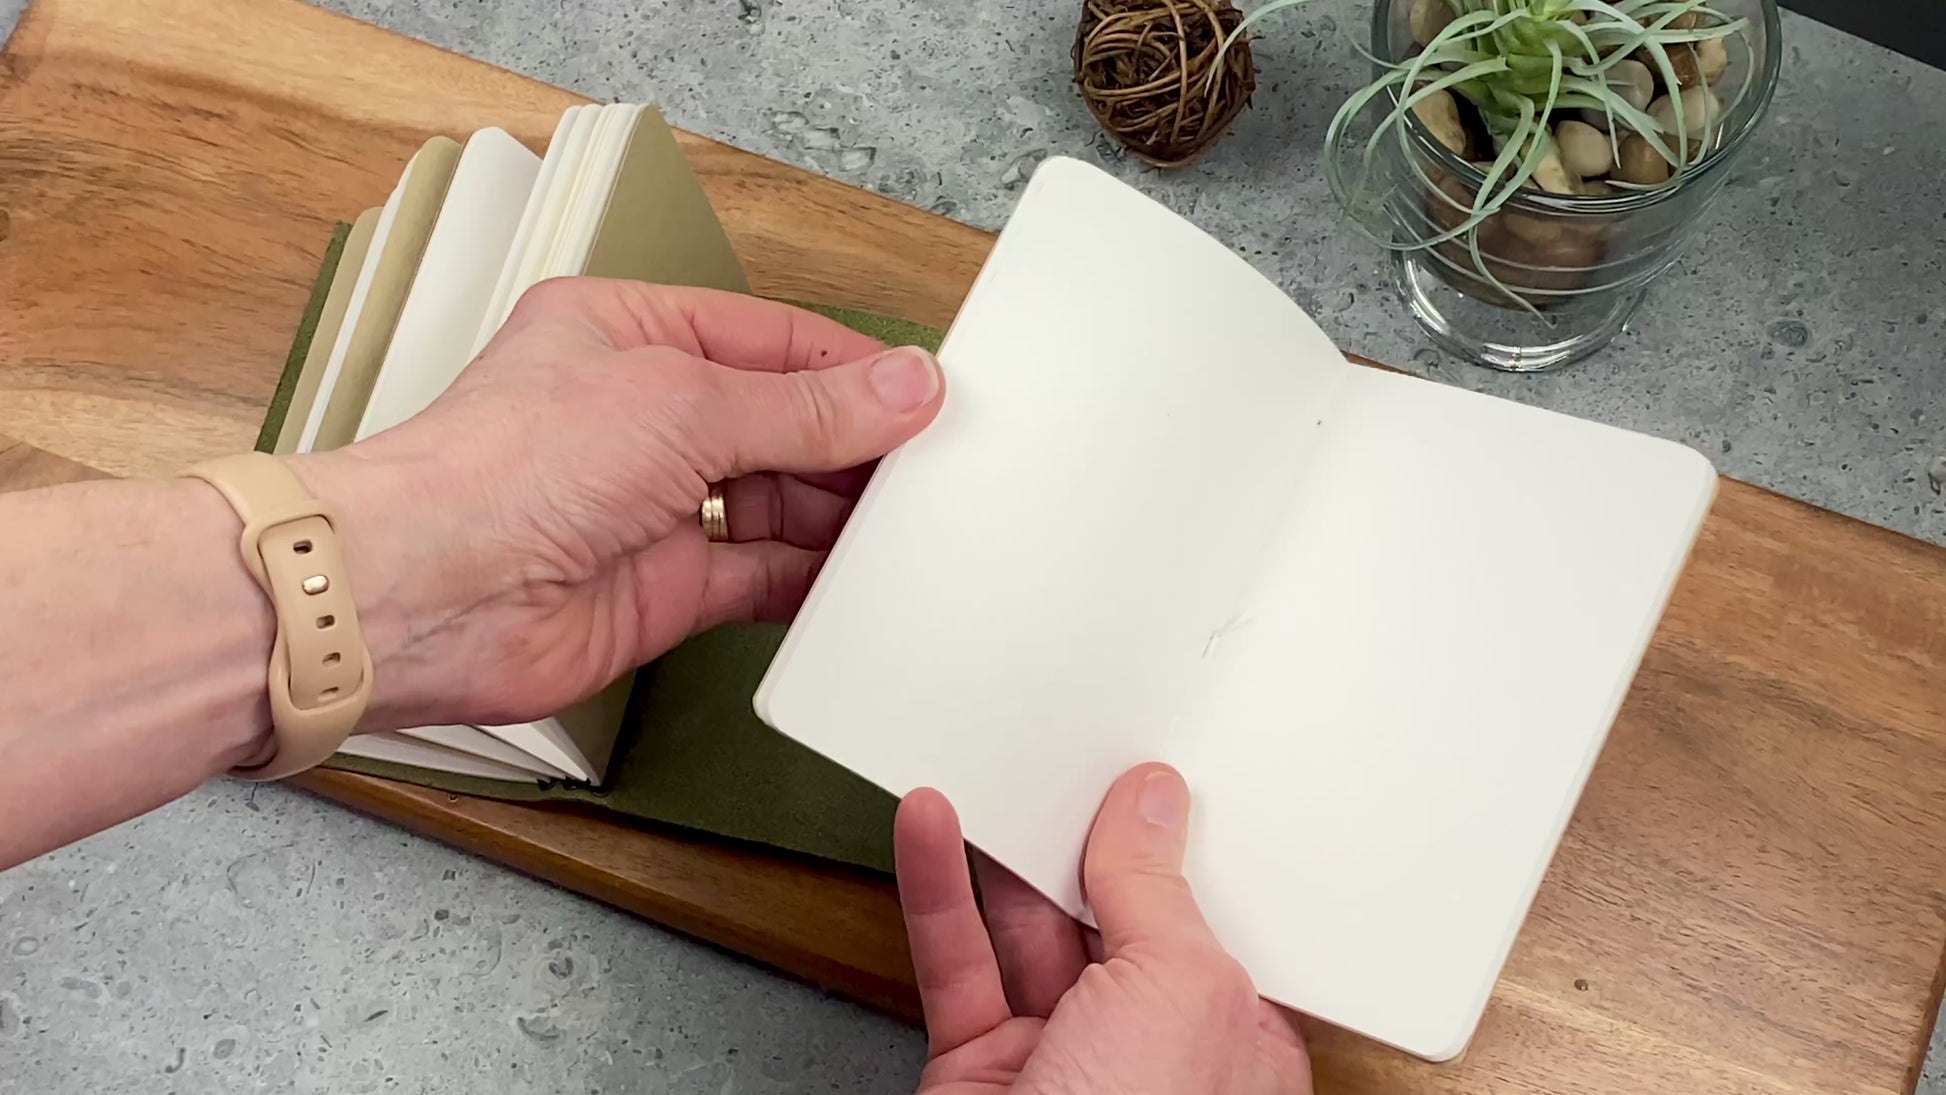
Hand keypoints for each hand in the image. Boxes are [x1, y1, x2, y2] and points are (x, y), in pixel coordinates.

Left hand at [295, 278, 944, 729]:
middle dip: (854, 443)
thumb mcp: (683, 404)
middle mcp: (640, 415)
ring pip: (776, 500)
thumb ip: (805, 407)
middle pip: (780, 421)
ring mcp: (652, 504)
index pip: (771, 340)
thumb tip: (903, 385)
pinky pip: (760, 575)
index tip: (927, 395)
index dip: (852, 366)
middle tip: (935, 465)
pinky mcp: (663, 586)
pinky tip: (860, 576)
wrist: (430, 595)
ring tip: (913, 520)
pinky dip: (811, 577)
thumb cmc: (508, 470)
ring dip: (839, 512)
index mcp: (631, 334)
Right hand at [895, 764, 1312, 1093]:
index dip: (1183, 848)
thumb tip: (1152, 803)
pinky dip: (937, 891)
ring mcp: (1061, 1063)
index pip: (1213, 921)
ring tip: (986, 768)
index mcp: (1235, 1039)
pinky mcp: (979, 1071)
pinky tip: (928, 826)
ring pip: (1025, 934)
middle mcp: (1151, 1053)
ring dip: (998, 853)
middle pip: (1112, 918)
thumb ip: (1156, 890)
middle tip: (1062, 757)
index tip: (1154, 775)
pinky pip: (958, 964)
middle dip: (1082, 840)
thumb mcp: (1179, 987)